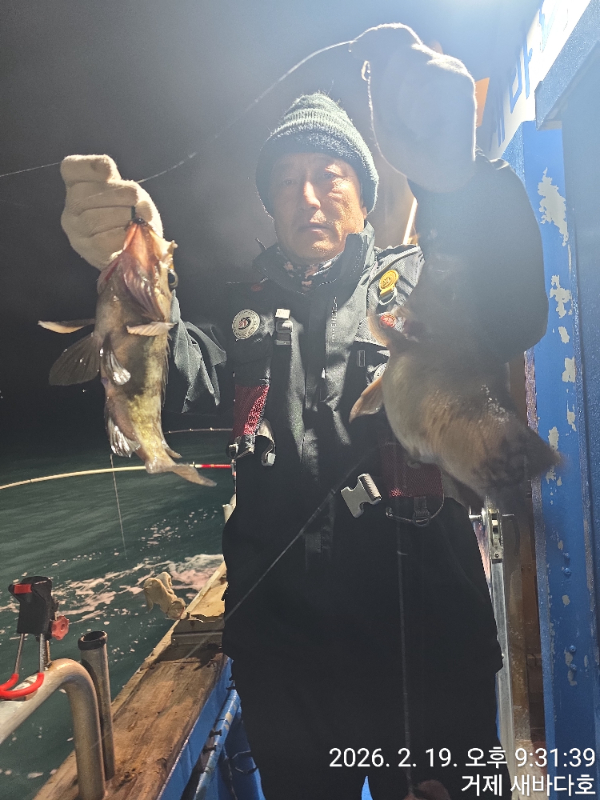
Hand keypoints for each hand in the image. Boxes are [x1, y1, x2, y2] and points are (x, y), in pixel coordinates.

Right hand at [60, 155, 162, 269]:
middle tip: (137, 197)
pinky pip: (100, 241)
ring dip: (121, 216)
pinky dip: (120, 236)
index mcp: (78, 184)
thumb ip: (131, 191)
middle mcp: (71, 207)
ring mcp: (76, 230)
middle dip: (116, 193)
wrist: (133, 246)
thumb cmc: (129, 213)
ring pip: (92, 219)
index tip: (110, 171)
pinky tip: (132, 234)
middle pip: (82, 194)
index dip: (89, 166)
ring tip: (136, 218)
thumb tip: (138, 200)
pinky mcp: (86, 249)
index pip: (71, 168)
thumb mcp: (131, 194)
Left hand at [351, 24, 475, 191]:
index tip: (356, 51)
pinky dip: (420, 110)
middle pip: (400, 53)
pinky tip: (427, 127)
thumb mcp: (383, 114)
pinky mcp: (461, 83)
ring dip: (405, 104)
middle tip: (400, 121)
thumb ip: (377, 83)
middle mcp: (435, 62)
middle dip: (389, 90)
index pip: (396, 36)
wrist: (437, 175)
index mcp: (417, 67)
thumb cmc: (412, 147)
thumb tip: (368, 51)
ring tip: (417, 127)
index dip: (374, 38)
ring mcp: (451, 70)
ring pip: (412, 66)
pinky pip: (428, 83)